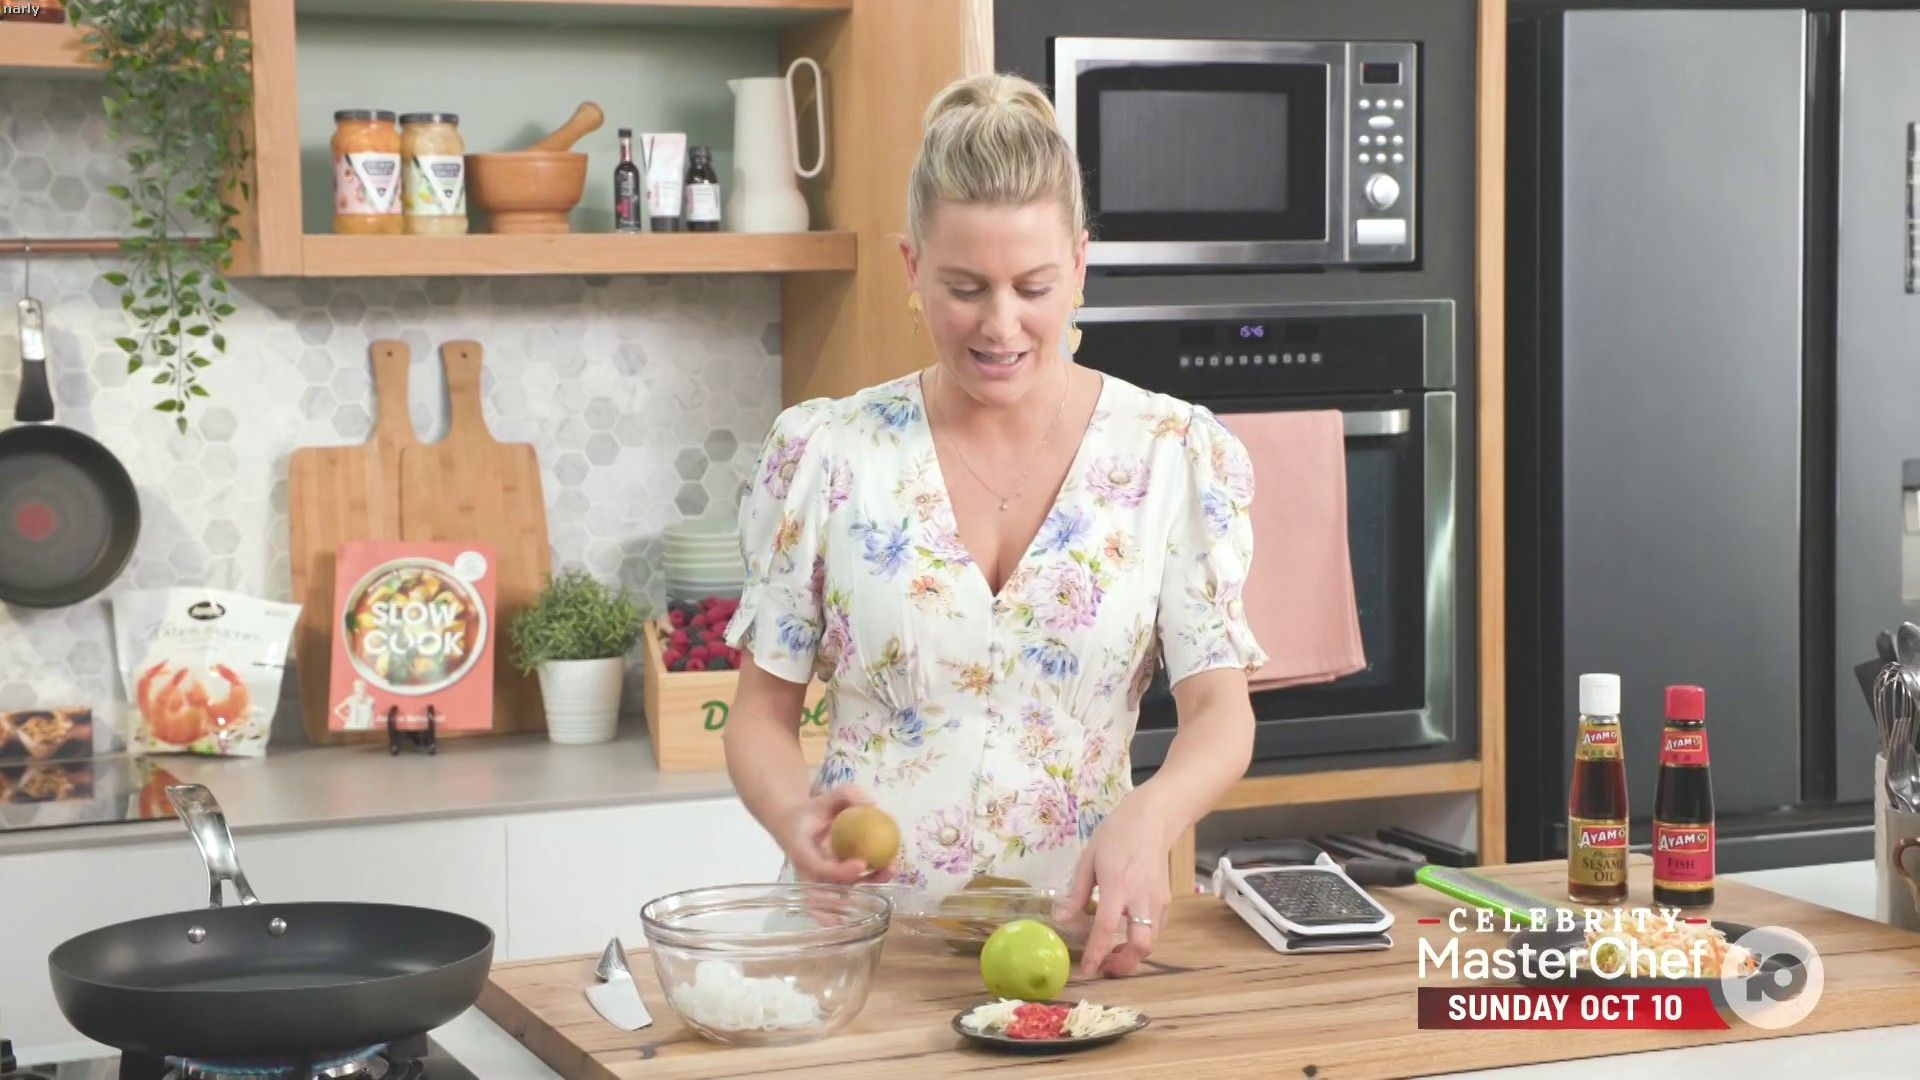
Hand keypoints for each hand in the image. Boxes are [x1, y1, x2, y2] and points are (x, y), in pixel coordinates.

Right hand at [777, 785, 895, 884]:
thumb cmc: (811, 812)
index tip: (862, 864)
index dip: (840, 871)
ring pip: (843, 893)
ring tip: (891, 869)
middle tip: (882, 872)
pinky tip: (889, 869)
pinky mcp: (832, 881)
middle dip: (858, 887)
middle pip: (832, 890)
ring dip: (870, 886)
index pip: (819, 869)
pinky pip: (850, 888)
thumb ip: (845, 794)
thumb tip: (872, 804)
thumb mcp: (824, 798)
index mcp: (801, 853)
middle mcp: (809, 872)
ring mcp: (821, 880)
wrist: (795, 825)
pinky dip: (869, 883)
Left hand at [1056, 795, 1170, 977]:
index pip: (1106, 928)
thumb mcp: (1089, 859)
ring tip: (1114, 953)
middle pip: (1141, 945)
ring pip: (1152, 940)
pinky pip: (1157, 928)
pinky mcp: (1166, 900)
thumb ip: (1077, 892)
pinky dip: (1143, 938)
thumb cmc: (1116, 835)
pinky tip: (1128, 933)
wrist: (1153, 820)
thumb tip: (1060, 919)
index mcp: (1117, 886)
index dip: (1096, 953)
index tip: (1087, 970)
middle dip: (1124, 965)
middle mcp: (1141, 897)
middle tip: (1106, 969)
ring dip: (1133, 954)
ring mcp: (1158, 900)